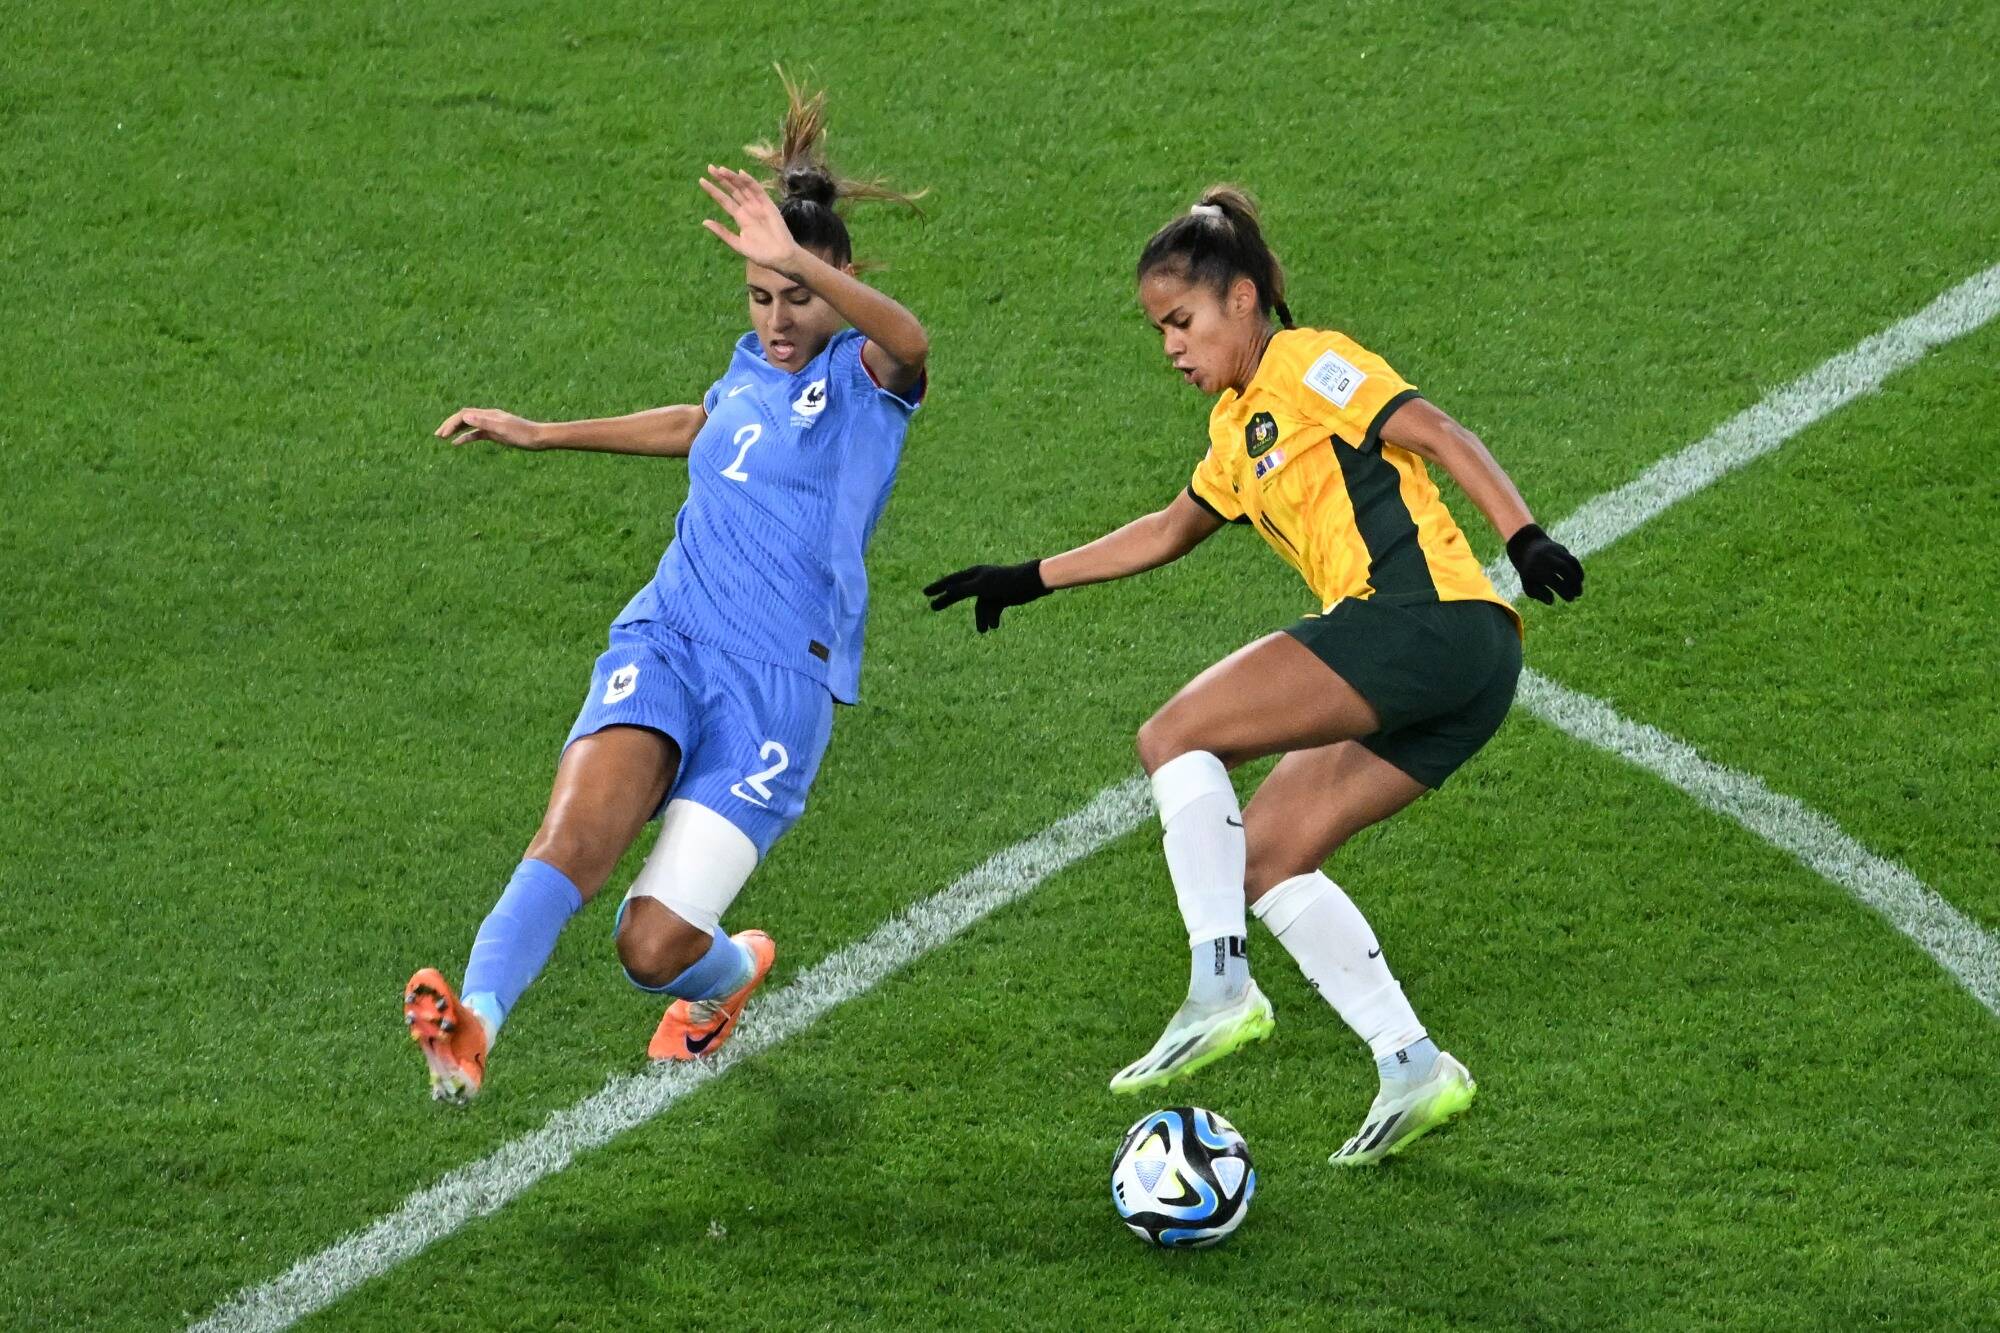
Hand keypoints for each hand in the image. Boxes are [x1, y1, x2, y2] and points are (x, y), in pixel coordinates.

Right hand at [435, 408, 546, 449]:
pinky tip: (456, 443)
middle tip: (437, 435)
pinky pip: (476, 433)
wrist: (538, 438)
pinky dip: (465, 437)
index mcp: (489, 414)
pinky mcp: (494, 433)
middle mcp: (488, 417)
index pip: (464, 415)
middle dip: (449, 425)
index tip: (443, 435)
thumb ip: (484, 422)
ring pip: (468, 425)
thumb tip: (465, 415)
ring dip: (455, 430)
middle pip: (464, 417)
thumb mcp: (503, 429)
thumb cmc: (522, 434)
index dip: (452, 424)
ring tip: (442, 437)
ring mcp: (491, 425)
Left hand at [698, 165, 802, 273]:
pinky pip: (758, 190)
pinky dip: (750, 182)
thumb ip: (722, 232)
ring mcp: (758, 205)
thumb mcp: (738, 244)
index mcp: (740, 217)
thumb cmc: (761, 254)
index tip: (701, 180)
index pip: (724, 200)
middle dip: (722, 179)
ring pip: (743, 188)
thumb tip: (704, 221)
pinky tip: (741, 174)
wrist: (780, 258)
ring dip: (733, 178)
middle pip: (733, 190)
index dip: (713, 190)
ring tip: (721, 170)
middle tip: (710, 168)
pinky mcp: (768, 205)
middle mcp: (748, 208)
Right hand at [924, 561, 1050, 632]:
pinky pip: (991, 610)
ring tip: (983, 631)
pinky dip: (992, 619)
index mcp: (975, 574)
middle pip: (959, 592)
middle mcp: (980, 581)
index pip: (951, 581)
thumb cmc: (1006, 582)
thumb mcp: (982, 587)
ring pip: (979, 607)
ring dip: (981, 619)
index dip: (938, 587)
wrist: (1031, 583)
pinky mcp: (1001, 598)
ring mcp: (991, 590)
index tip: (925, 592)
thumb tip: (948, 589)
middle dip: (947, 600)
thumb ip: (964, 588)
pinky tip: (994, 628)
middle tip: (932, 607)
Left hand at [1506, 524, 1584, 603]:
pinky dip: (1578, 569)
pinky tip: (1580, 579)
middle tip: (1578, 594)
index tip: (1570, 599)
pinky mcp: (1561, 549)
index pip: (1553, 580)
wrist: (1526, 546)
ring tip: (1579, 588)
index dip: (1564, 591)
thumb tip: (1551, 601)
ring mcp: (1554, 551)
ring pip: (1570, 562)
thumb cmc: (1528, 572)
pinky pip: (1572, 559)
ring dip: (1578, 576)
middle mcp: (1546, 558)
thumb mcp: (1528, 584)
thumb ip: (1538, 594)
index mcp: (1536, 568)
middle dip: (1573, 582)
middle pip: (1563, 568)